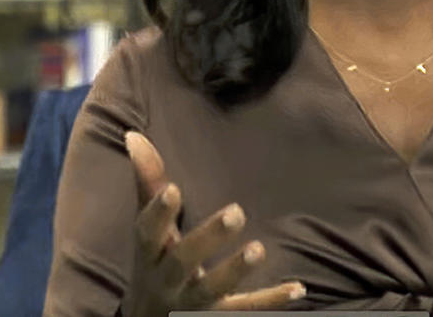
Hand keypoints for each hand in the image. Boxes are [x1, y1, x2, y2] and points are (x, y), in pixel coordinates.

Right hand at [123, 131, 305, 315]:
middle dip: (207, 238)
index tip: (172, 189)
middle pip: (183, 261)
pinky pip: (244, 310)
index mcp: (150, 252)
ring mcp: (192, 302)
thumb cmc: (154, 262)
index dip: (157, 213)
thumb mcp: (149, 229)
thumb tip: (134, 134)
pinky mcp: (217, 316)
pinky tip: (298, 289)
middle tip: (237, 211)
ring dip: (235, 270)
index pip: (147, 233)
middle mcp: (167, 279)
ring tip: (258, 249)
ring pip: (213, 290)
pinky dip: (271, 300)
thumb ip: (148, 184)